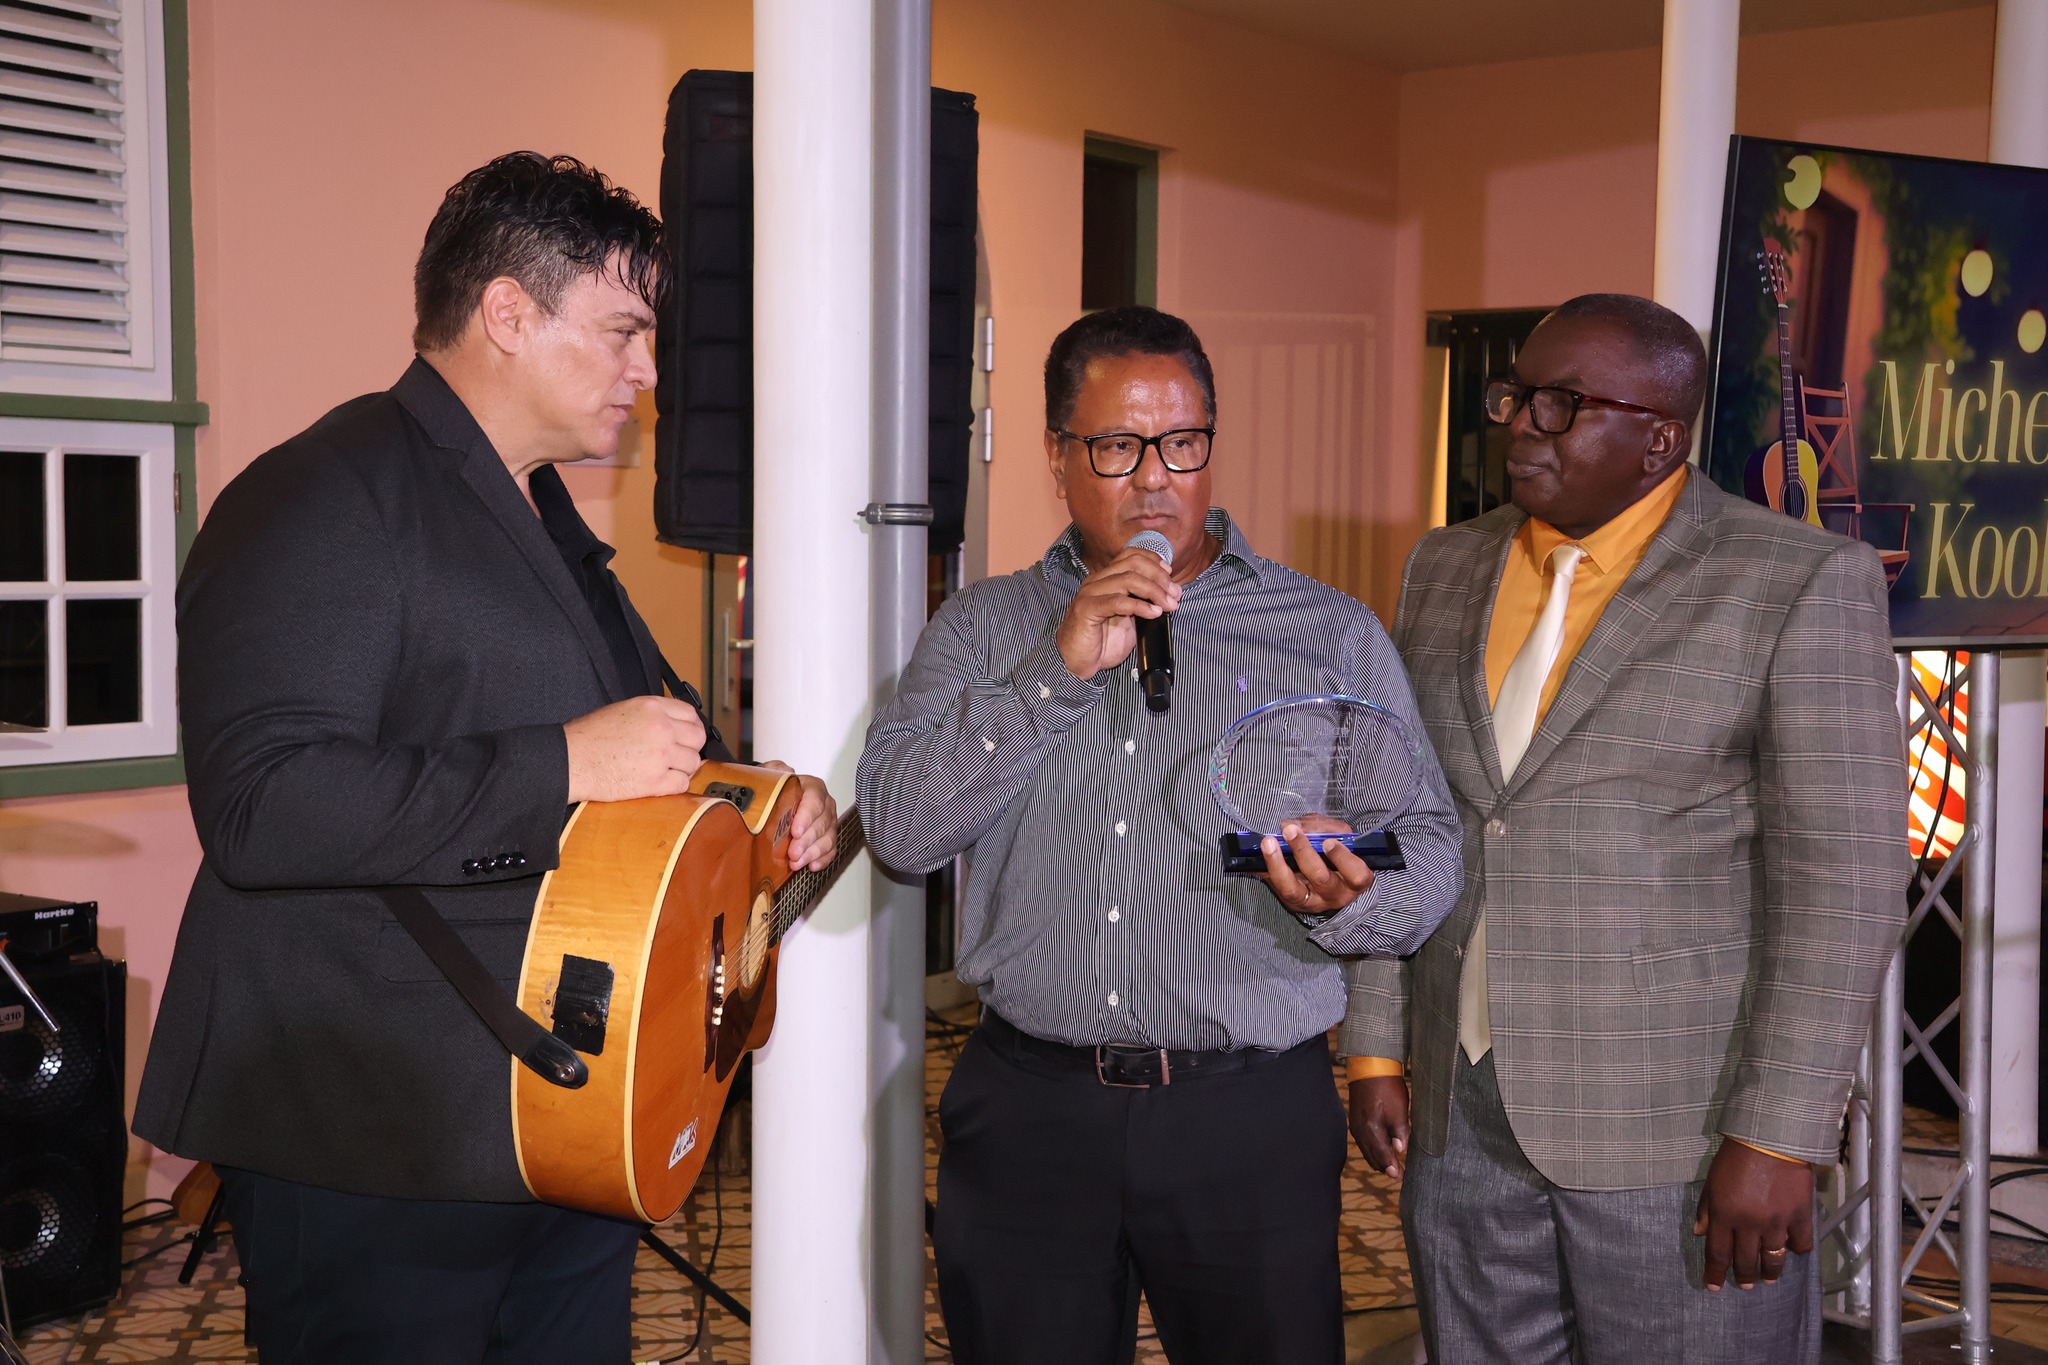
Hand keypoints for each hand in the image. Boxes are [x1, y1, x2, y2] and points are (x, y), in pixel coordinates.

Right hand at [563, 695, 706, 802]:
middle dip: (689, 748)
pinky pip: (682, 784)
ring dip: (682, 768)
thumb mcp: (623, 710)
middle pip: (697, 739)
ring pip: (693, 763)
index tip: (686, 736)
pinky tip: (659, 782)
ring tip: (663, 769)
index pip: (691, 714)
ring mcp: (660, 755)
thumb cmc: (588, 737)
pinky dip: (674, 785)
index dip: (691, 727)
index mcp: (652, 707)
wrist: (570, 760)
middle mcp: (661, 728)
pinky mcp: (655, 781)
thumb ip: (652, 715)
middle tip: (677, 755)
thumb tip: (675, 725)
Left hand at [761, 761, 838, 871]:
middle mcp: (824, 804)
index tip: (795, 830)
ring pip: (828, 838)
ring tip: (796, 863)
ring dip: (813, 853)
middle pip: (821, 823)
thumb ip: (774, 770)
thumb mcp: (770, 775)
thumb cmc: (775, 790)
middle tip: (793, 853)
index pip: (815, 799)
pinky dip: (822, 859)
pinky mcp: (827, 837)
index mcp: (812, 787)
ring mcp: (827, 822)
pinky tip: (812, 866)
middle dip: (807, 841)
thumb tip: (785, 770)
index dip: (807, 816)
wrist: (775, 800)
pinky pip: (830, 849)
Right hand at [1055, 544, 1181, 679]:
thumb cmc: (1102, 642)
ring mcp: (1090, 593)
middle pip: (1132, 564)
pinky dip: (1140, 606)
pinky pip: (1117, 601)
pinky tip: (1153, 613)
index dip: (1153, 560)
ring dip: (1154, 591)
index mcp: (1106, 578)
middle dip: (1159, 577)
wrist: (1076, 662)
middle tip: (1175, 594)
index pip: (1130, 555)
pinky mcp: (1086, 609)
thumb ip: (1144, 603)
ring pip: (1127, 579)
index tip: (1170, 575)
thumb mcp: (1129, 618)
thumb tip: (1169, 595)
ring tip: (1168, 605)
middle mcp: (1096, 581)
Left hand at [1257, 816, 1374, 915]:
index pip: (1356, 875)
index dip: (1342, 858)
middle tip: (1291, 831)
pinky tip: (1258, 854)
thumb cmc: (1337, 857)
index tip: (1328, 842)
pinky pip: (1274, 886)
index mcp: (1354, 880)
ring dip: (1278, 862)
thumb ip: (1323, 828)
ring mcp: (1309, 902)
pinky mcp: (1289, 901)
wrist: (1326, 884)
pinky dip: (1265, 869)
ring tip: (1269, 842)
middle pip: (1320, 878)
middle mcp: (1333, 895)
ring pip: (1292, 889)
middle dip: (1304, 852)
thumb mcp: (1339, 838)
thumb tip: (1294, 824)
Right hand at [1348, 1075, 1410, 1178]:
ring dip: (1379, 1159)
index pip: (1382, 1156)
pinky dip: (1373, 1149)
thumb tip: (1400, 1152)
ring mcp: (1355, 1126)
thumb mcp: (1399, 1110)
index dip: (1392, 1168)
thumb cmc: (1387, 1087)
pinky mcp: (1355, 1120)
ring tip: (1392, 1165)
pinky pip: (1364, 1142)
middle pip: (1372, 1157)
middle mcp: (1360, 1131)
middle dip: (1386, 1166)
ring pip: (1367, 1151)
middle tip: (1399, 1174)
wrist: (1370, 1067)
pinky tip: (1381, 1148)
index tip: (1402, 1177)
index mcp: (1371, 1130)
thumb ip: (1400, 1133)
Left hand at [1693, 1138, 1814, 1290]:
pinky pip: (1801, 1243)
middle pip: (1745, 1260)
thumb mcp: (1712, 1180)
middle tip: (1744, 1284)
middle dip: (1743, 1276)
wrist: (1773, 1138)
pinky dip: (1797, 1251)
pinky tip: (1792, 1253)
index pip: (1718, 1252)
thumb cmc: (1737, 1156)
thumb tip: (1700, 1233)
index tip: (1713, 1286)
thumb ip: (1707, 1209)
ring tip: (1767, 1278)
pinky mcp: (1801, 1216)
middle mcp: (1750, 1223)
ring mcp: (1777, 1222)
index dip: (1715, 1273)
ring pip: (1773, 1258)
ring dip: (1769, 1272)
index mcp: (1725, 1214)